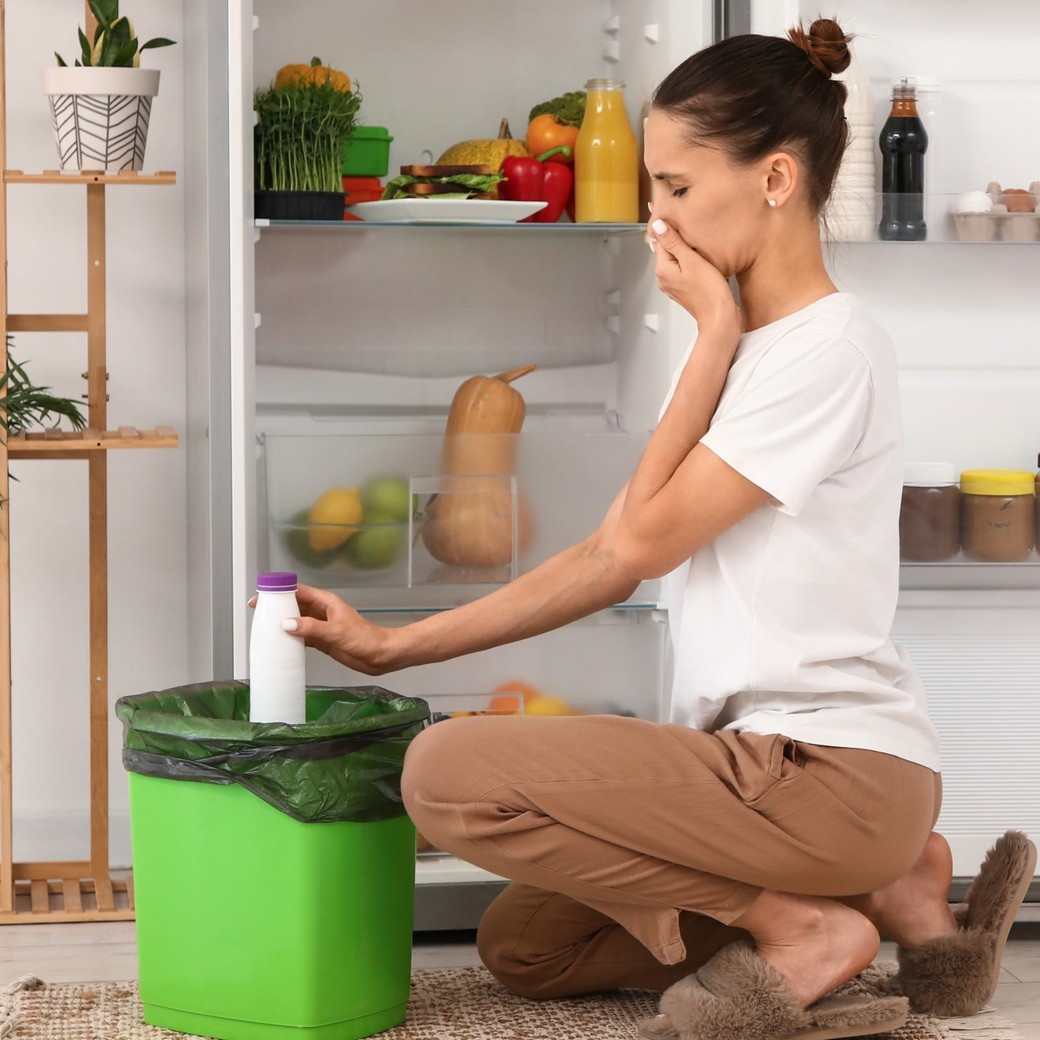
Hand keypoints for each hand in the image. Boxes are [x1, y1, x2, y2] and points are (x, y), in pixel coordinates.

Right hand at [267, 584, 395, 674]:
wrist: (380, 655)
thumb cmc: (364, 639)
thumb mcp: (336, 632)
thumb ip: (312, 627)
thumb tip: (285, 623)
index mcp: (326, 602)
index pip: (298, 591)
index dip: (278, 591)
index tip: (261, 596)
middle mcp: (322, 611)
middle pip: (295, 604)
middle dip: (277, 606)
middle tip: (257, 613)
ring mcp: (322, 625)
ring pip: (297, 620)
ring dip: (282, 622)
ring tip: (263, 627)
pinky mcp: (323, 640)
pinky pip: (302, 635)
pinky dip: (291, 637)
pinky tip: (279, 642)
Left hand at [649, 217, 739, 337]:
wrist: (720, 319)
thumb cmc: (709, 292)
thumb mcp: (692, 261)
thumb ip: (674, 243)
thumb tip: (658, 225)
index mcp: (663, 269)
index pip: (659, 239)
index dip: (667, 224)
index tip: (671, 208)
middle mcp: (665, 278)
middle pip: (667, 248)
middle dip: (675, 235)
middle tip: (684, 216)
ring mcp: (674, 284)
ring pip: (676, 258)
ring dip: (684, 246)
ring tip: (695, 232)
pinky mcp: (685, 288)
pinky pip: (684, 268)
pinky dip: (689, 258)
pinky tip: (700, 253)